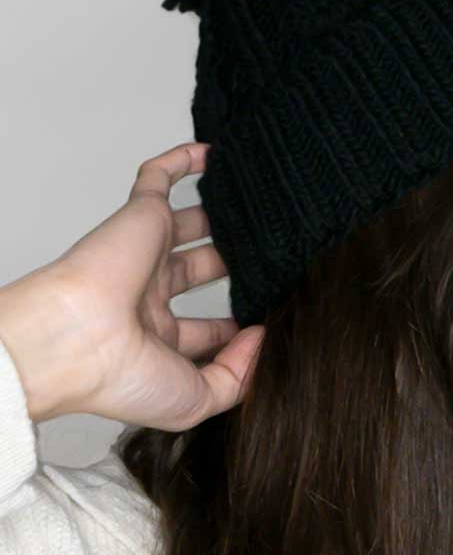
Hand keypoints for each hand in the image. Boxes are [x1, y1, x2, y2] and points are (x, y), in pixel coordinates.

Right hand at [4, 142, 263, 428]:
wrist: (75, 342)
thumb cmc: (123, 377)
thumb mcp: (196, 400)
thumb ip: (238, 375)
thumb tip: (261, 338)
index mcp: (157, 340)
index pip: (208, 330)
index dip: (240, 327)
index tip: (273, 321)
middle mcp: (147, 297)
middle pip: (200, 271)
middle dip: (235, 264)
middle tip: (275, 255)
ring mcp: (142, 256)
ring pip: (186, 225)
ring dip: (219, 216)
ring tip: (259, 208)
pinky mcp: (137, 220)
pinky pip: (157, 180)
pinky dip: (182, 161)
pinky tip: (215, 154)